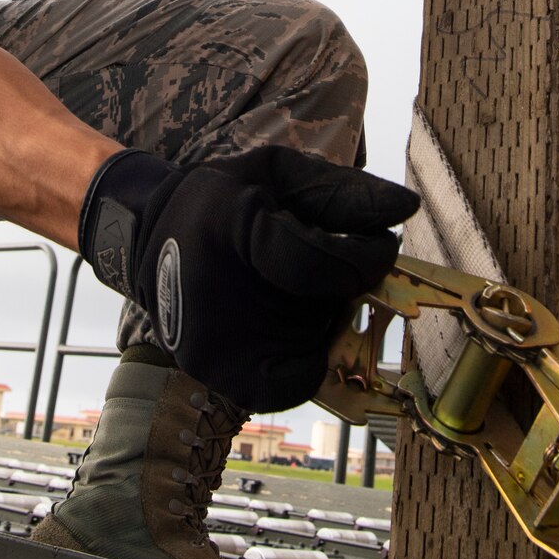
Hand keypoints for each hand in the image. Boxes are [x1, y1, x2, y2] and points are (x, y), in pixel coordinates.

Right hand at [79, 145, 418, 410]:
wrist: (152, 236)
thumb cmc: (223, 200)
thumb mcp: (277, 173)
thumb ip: (342, 192)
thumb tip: (406, 210)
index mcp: (232, 224)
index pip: (317, 262)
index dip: (363, 258)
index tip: (382, 246)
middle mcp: (216, 291)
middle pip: (323, 305)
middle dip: (345, 286)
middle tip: (325, 264)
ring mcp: (212, 340)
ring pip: (315, 341)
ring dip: (326, 318)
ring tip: (294, 289)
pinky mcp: (214, 370)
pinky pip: (292, 385)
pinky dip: (311, 361)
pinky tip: (298, 331)